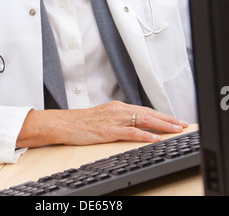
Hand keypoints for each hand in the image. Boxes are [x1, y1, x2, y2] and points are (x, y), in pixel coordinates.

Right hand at [16, 101, 187, 148]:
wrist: (64, 123)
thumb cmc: (82, 122)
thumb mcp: (103, 117)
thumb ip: (119, 119)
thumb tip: (134, 124)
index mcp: (118, 107)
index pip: (145, 110)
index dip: (161, 115)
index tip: (175, 119)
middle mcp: (118, 110)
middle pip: (148, 113)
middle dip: (167, 119)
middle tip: (183, 123)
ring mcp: (114, 120)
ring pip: (143, 120)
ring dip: (162, 125)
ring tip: (175, 129)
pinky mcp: (108, 130)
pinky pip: (130, 132)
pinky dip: (144, 135)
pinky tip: (154, 138)